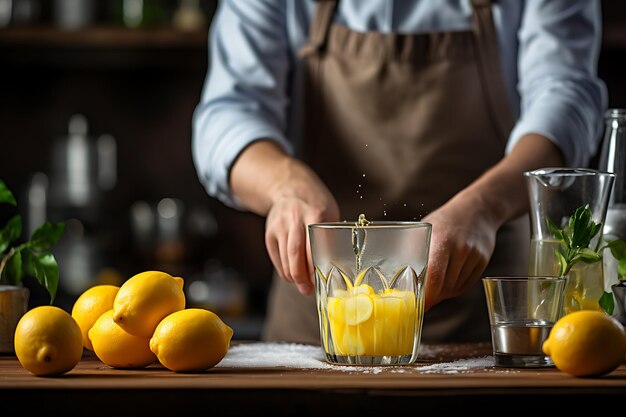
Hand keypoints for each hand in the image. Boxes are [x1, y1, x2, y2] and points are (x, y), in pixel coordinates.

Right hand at [230, 141, 339, 294]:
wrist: (289, 187)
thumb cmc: (316, 204)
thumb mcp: (330, 213)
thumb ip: (330, 236)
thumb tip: (336, 266)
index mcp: (314, 213)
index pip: (314, 244)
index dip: (315, 266)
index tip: (320, 280)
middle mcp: (294, 218)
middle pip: (295, 253)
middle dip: (302, 277)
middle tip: (308, 291)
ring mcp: (279, 225)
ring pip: (284, 258)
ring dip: (294, 277)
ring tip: (304, 287)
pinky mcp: (269, 232)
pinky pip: (276, 257)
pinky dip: (284, 270)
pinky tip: (293, 276)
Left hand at [421, 192, 498, 310]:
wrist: (477, 209)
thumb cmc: (445, 220)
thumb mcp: (425, 229)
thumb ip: (413, 250)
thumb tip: (395, 275)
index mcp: (441, 241)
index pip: (433, 277)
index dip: (425, 296)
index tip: (415, 306)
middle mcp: (460, 249)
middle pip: (444, 287)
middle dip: (431, 297)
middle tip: (419, 300)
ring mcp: (473, 257)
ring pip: (454, 289)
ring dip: (442, 293)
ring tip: (433, 284)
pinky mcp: (482, 262)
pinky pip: (465, 285)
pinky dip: (454, 288)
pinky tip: (448, 279)